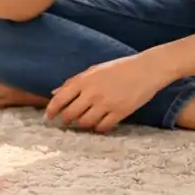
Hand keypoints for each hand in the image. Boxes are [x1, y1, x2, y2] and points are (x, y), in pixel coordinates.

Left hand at [44, 55, 168, 132]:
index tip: (47, 117)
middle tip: (67, 121)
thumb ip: (73, 82)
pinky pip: (102, 127)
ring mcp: (106, 104)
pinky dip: (98, 127)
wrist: (146, 69)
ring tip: (85, 120)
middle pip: (70, 114)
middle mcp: (93, 93)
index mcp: (84, 80)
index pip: (60, 99)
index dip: (51, 111)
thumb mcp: (94, 70)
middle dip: (66, 120)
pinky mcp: (119, 113)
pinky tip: (99, 123)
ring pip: (85, 123)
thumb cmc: (119, 67)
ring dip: (82, 124)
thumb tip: (54, 93)